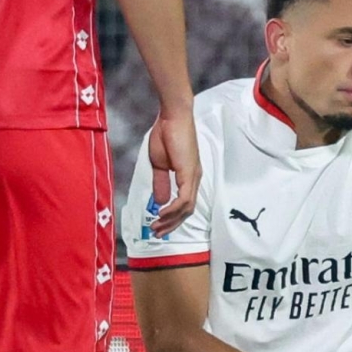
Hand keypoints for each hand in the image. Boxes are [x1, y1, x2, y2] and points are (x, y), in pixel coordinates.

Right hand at [147, 109, 201, 236]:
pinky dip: (173, 209)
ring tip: (156, 227)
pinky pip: (184, 199)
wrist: (172, 117)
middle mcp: (194, 179)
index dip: (172, 218)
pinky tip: (161, 214)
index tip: (158, 225)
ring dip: (171, 220)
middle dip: (172, 225)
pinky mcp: (189, 173)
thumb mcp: (159, 165)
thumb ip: (161, 183)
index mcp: (188, 176)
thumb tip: (159, 202)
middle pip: (187, 211)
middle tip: (157, 234)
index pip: (184, 204)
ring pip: (187, 208)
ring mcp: (193, 176)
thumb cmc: (166, 135)